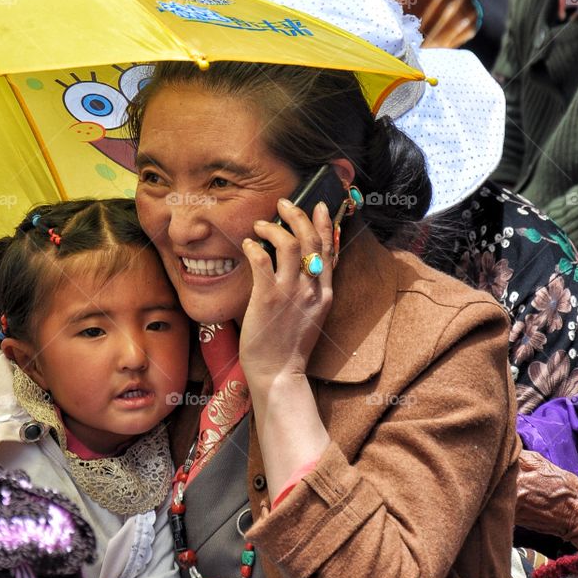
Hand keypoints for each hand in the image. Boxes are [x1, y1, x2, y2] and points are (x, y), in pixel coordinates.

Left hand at [239, 199, 334, 381]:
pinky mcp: (268, 298)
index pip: (330, 250)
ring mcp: (291, 293)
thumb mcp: (310, 315)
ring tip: (261, 225)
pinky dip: (254, 247)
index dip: (325, 223)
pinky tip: (247, 245)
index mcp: (325, 294)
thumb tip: (299, 263)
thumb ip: (310, 289)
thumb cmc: (288, 346)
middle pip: (312, 240)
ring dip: (274, 228)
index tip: (320, 205)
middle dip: (299, 215)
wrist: (278, 374)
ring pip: (290, 244)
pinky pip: (262, 261)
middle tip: (284, 202)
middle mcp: (312, 290)